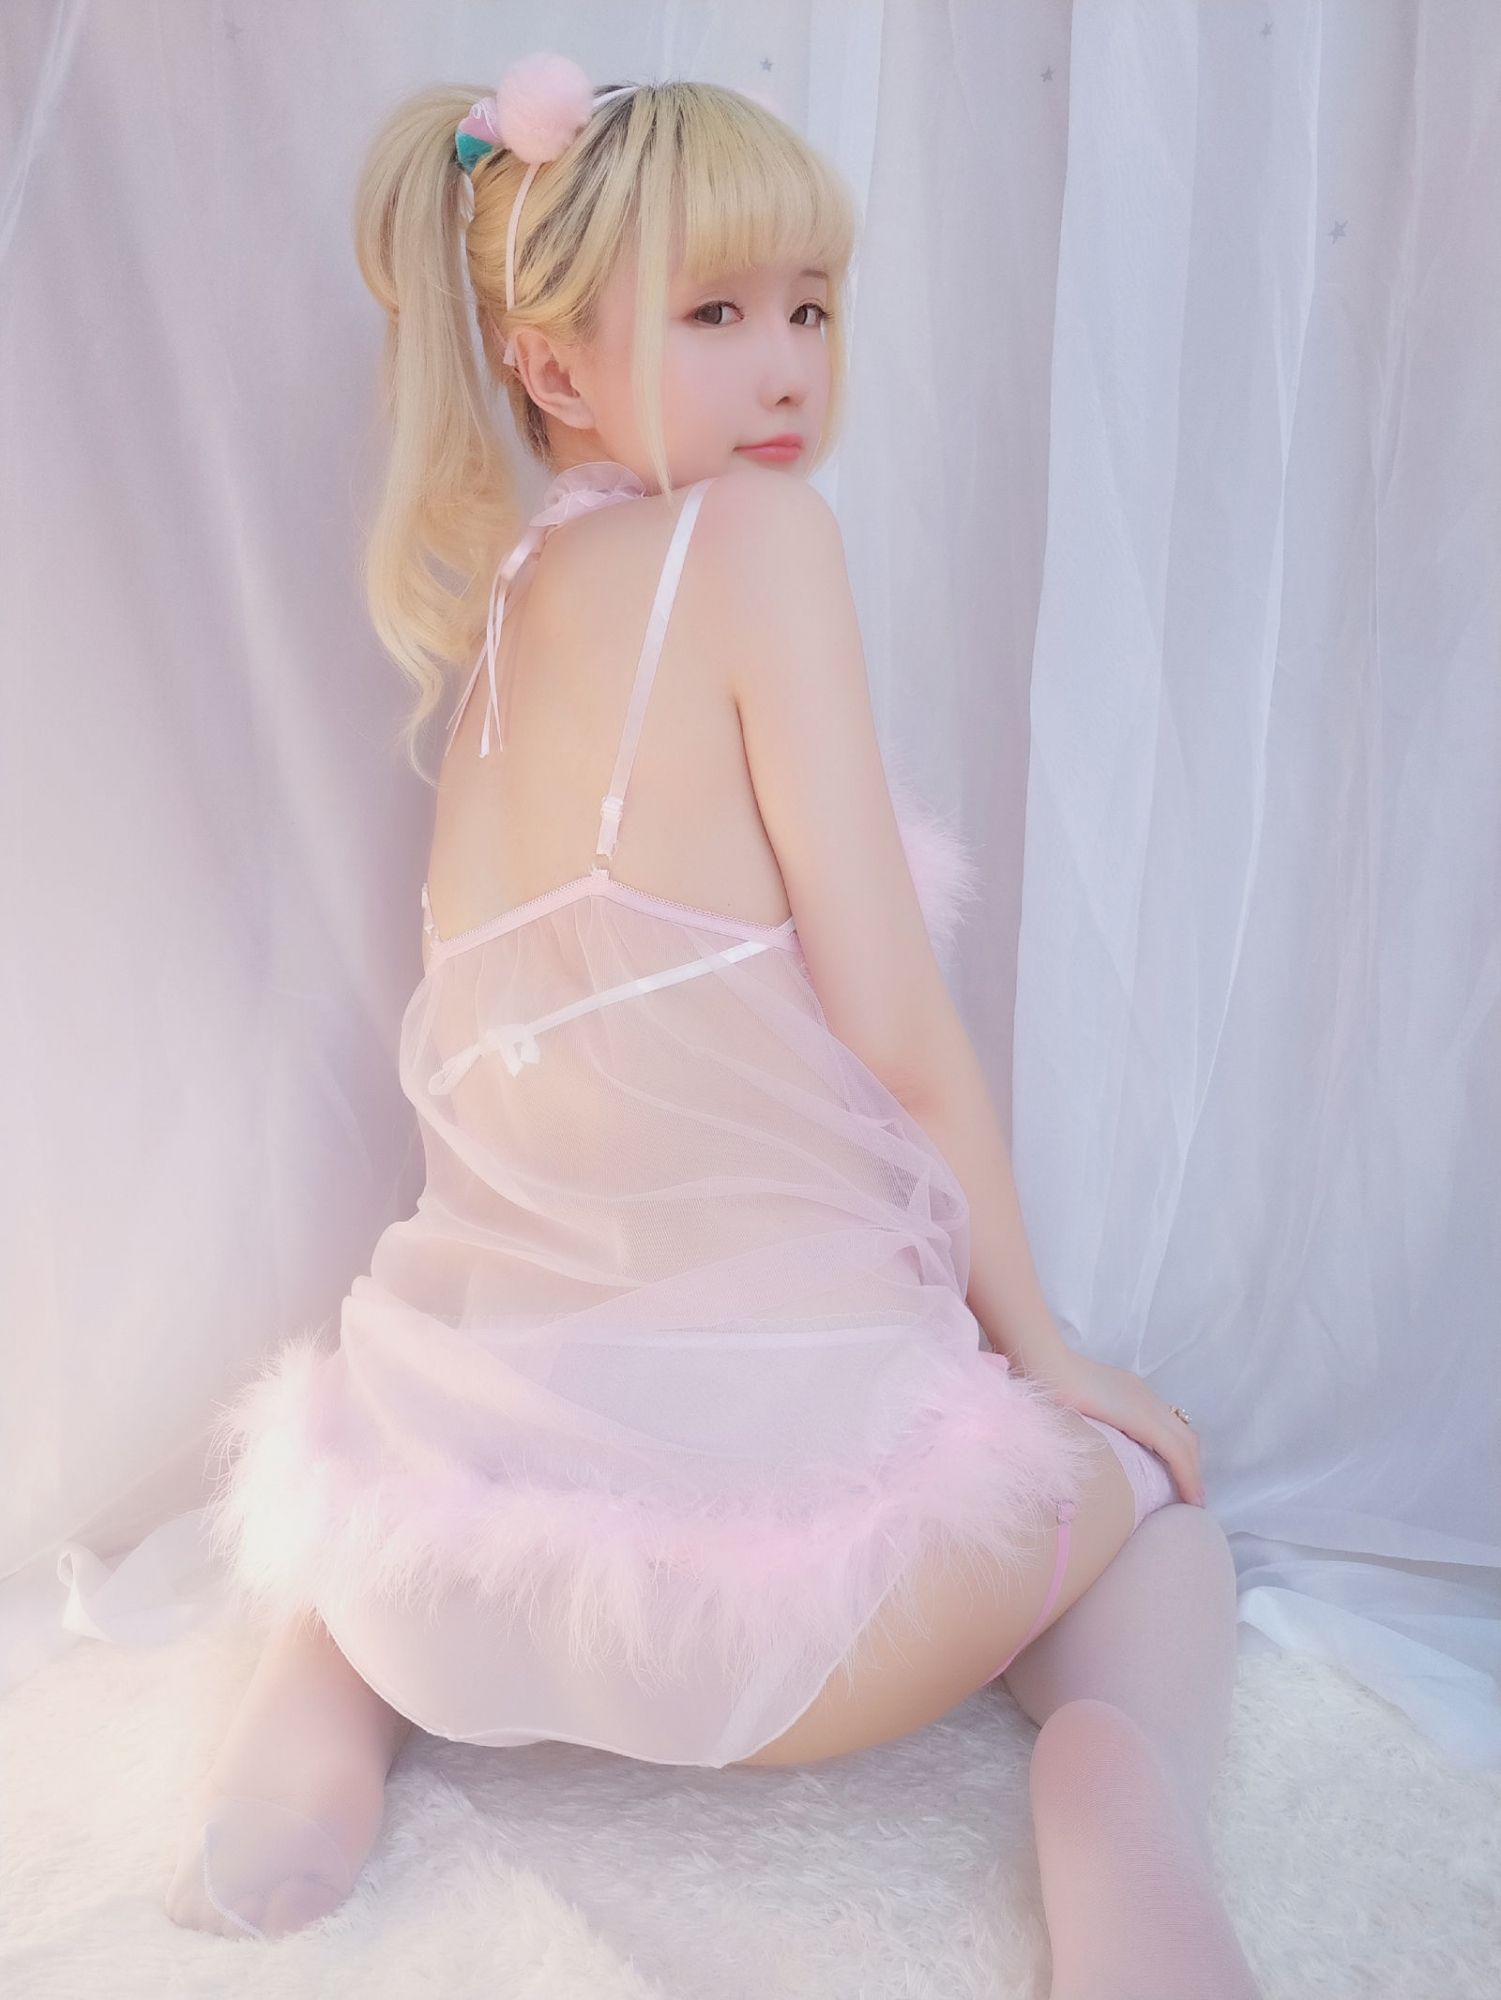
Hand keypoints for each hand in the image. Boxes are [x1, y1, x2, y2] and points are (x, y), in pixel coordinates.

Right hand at [1025, 1348, 1204, 1506]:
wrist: (1045, 1366)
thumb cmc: (1046, 1384)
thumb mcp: (1073, 1406)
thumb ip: (1085, 1421)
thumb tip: (1076, 1444)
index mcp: (1129, 1392)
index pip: (1165, 1424)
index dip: (1176, 1452)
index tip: (1175, 1479)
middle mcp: (1144, 1396)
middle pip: (1184, 1435)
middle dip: (1192, 1466)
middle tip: (1189, 1496)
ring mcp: (1147, 1404)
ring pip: (1187, 1445)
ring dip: (1193, 1475)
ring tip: (1193, 1502)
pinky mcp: (1144, 1419)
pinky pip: (1177, 1453)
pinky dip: (1188, 1477)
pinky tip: (1189, 1498)